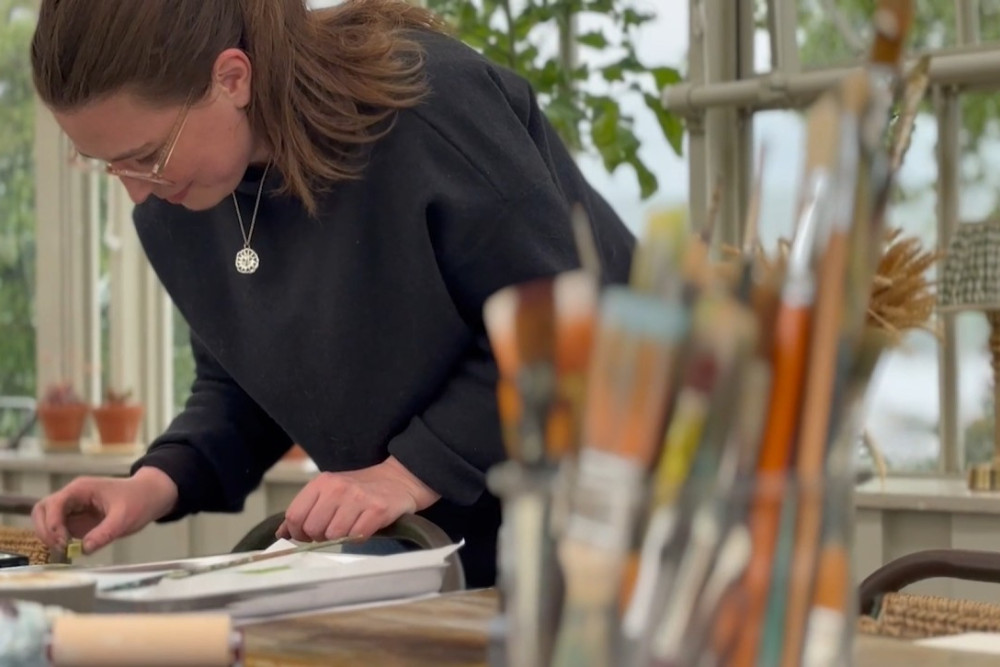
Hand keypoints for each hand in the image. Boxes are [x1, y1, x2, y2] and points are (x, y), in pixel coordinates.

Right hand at [31, 467, 178, 554]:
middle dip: (45, 530)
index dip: (52, 524)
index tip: (63, 541)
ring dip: (49, 535)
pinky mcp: (77, 520)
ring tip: (65, 550)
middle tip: (60, 548)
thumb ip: (105, 533)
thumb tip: (84, 549)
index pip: (53, 504)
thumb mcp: (125, 518)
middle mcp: (72, 497)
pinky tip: (70, 550)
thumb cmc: (139, 501)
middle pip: (42, 510)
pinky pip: (58, 529)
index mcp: (81, 489)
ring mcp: (73, 508)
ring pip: (46, 519)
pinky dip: (58, 540)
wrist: (151, 496)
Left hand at [277, 456, 439, 541]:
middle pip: (312, 528)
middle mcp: (338, 488)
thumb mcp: (329, 492)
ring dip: (341, 538)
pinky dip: (359, 537)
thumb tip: (281, 533)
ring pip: (334, 535)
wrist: (399, 479)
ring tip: (351, 528)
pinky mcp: (378, 510)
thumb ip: (305, 510)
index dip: (298, 533)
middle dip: (320, 537)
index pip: (295, 515)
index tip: (308, 535)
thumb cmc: (361, 489)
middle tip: (334, 531)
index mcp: (322, 482)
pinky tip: (364, 527)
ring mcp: (359, 498)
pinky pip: (357, 536)